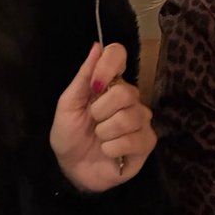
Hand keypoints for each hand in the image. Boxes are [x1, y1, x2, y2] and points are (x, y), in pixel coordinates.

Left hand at [50, 42, 155, 192]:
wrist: (71, 168)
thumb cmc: (69, 135)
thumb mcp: (68, 104)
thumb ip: (83, 76)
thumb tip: (97, 45)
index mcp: (109, 84)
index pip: (118, 55)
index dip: (107, 66)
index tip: (94, 85)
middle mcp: (129, 98)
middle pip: (126, 92)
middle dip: (100, 111)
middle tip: (93, 122)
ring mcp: (141, 120)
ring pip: (129, 117)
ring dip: (105, 133)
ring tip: (100, 139)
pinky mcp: (146, 143)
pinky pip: (134, 139)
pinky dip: (112, 148)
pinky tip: (108, 152)